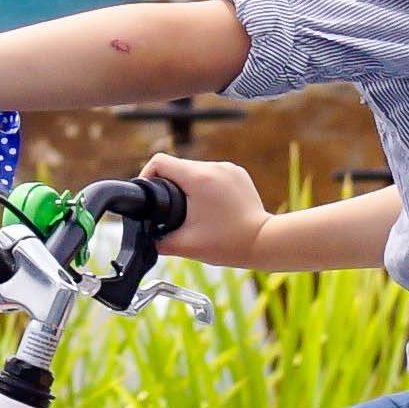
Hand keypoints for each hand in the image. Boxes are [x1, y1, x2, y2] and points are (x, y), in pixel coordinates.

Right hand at [146, 151, 272, 263]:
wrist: (264, 242)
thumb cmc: (229, 244)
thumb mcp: (185, 246)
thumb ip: (158, 240)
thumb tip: (144, 236)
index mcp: (198, 178)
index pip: (160, 161)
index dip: (147, 175)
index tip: (149, 194)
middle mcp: (214, 167)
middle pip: (178, 166)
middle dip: (170, 186)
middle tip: (172, 210)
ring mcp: (229, 169)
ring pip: (196, 170)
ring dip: (190, 186)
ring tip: (194, 211)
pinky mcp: (238, 174)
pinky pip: (213, 174)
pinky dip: (207, 187)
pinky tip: (212, 207)